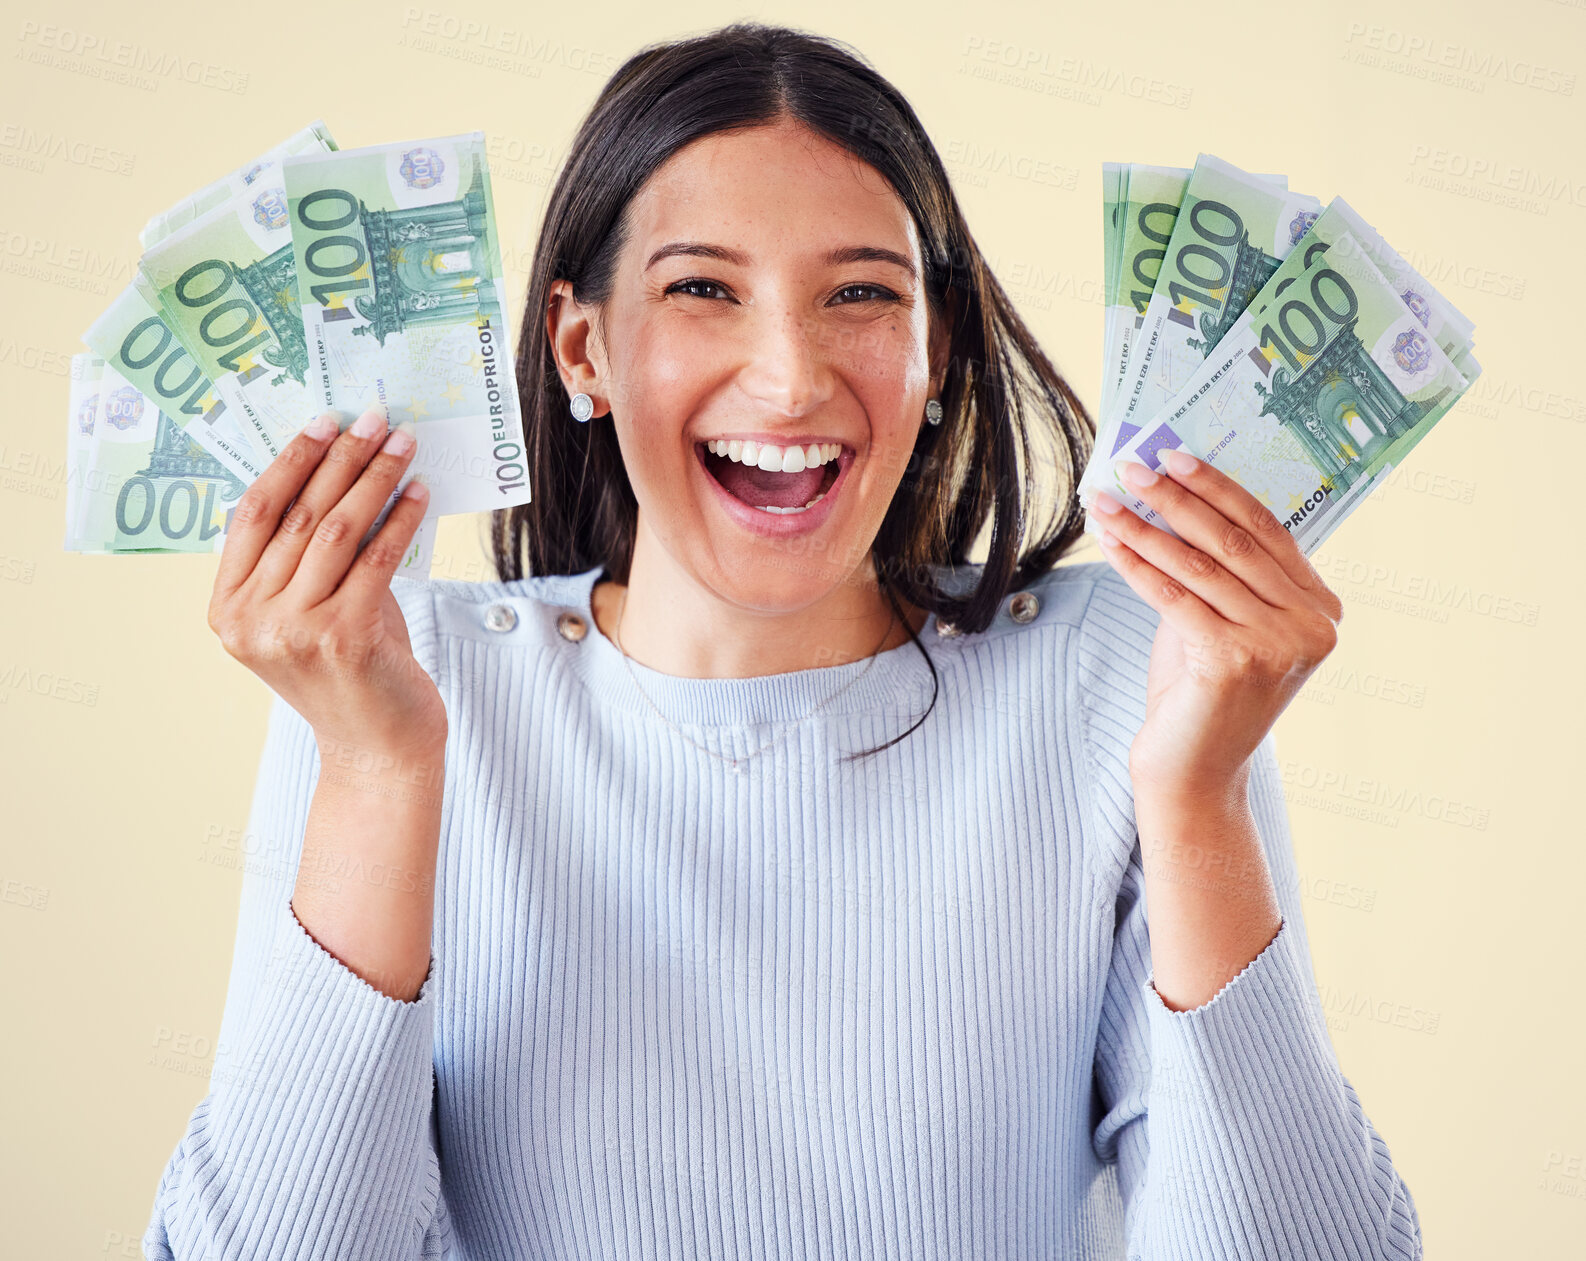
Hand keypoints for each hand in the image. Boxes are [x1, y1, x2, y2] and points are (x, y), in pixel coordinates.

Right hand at [207, 407, 444, 759]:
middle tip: (373, 418)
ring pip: (338, 529)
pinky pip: (377, 558)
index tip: (324, 421)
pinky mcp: (345, 638)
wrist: (378, 747)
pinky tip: (419, 492)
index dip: (291, 460)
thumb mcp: (310, 610)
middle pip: (299, 514)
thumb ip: (310, 555)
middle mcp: (252, 620)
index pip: (254, 513)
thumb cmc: (350, 671)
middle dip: (341, 457)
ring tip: (402, 444)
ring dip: (375, 477)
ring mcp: (295, 631)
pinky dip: (401, 518)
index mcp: (228, 609)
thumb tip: (347, 471)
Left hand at [1090, 450, 1343, 808]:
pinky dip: (1136, 564)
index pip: (1268, 530)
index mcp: (1322, 609)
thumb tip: (1170, 495)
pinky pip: (1174, 597)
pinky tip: (1108, 542)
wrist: (1192, 772)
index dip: (1218, 488)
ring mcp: (1278, 645)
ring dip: (1144, 527)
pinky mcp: (1234, 662)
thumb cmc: (1201, 693)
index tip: (1175, 456)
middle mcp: (1311, 626)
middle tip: (1134, 466)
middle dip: (1176, 498)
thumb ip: (1215, 569)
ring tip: (1105, 500)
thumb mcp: (1221, 621)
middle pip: (1233, 542)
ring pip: (1199, 566)